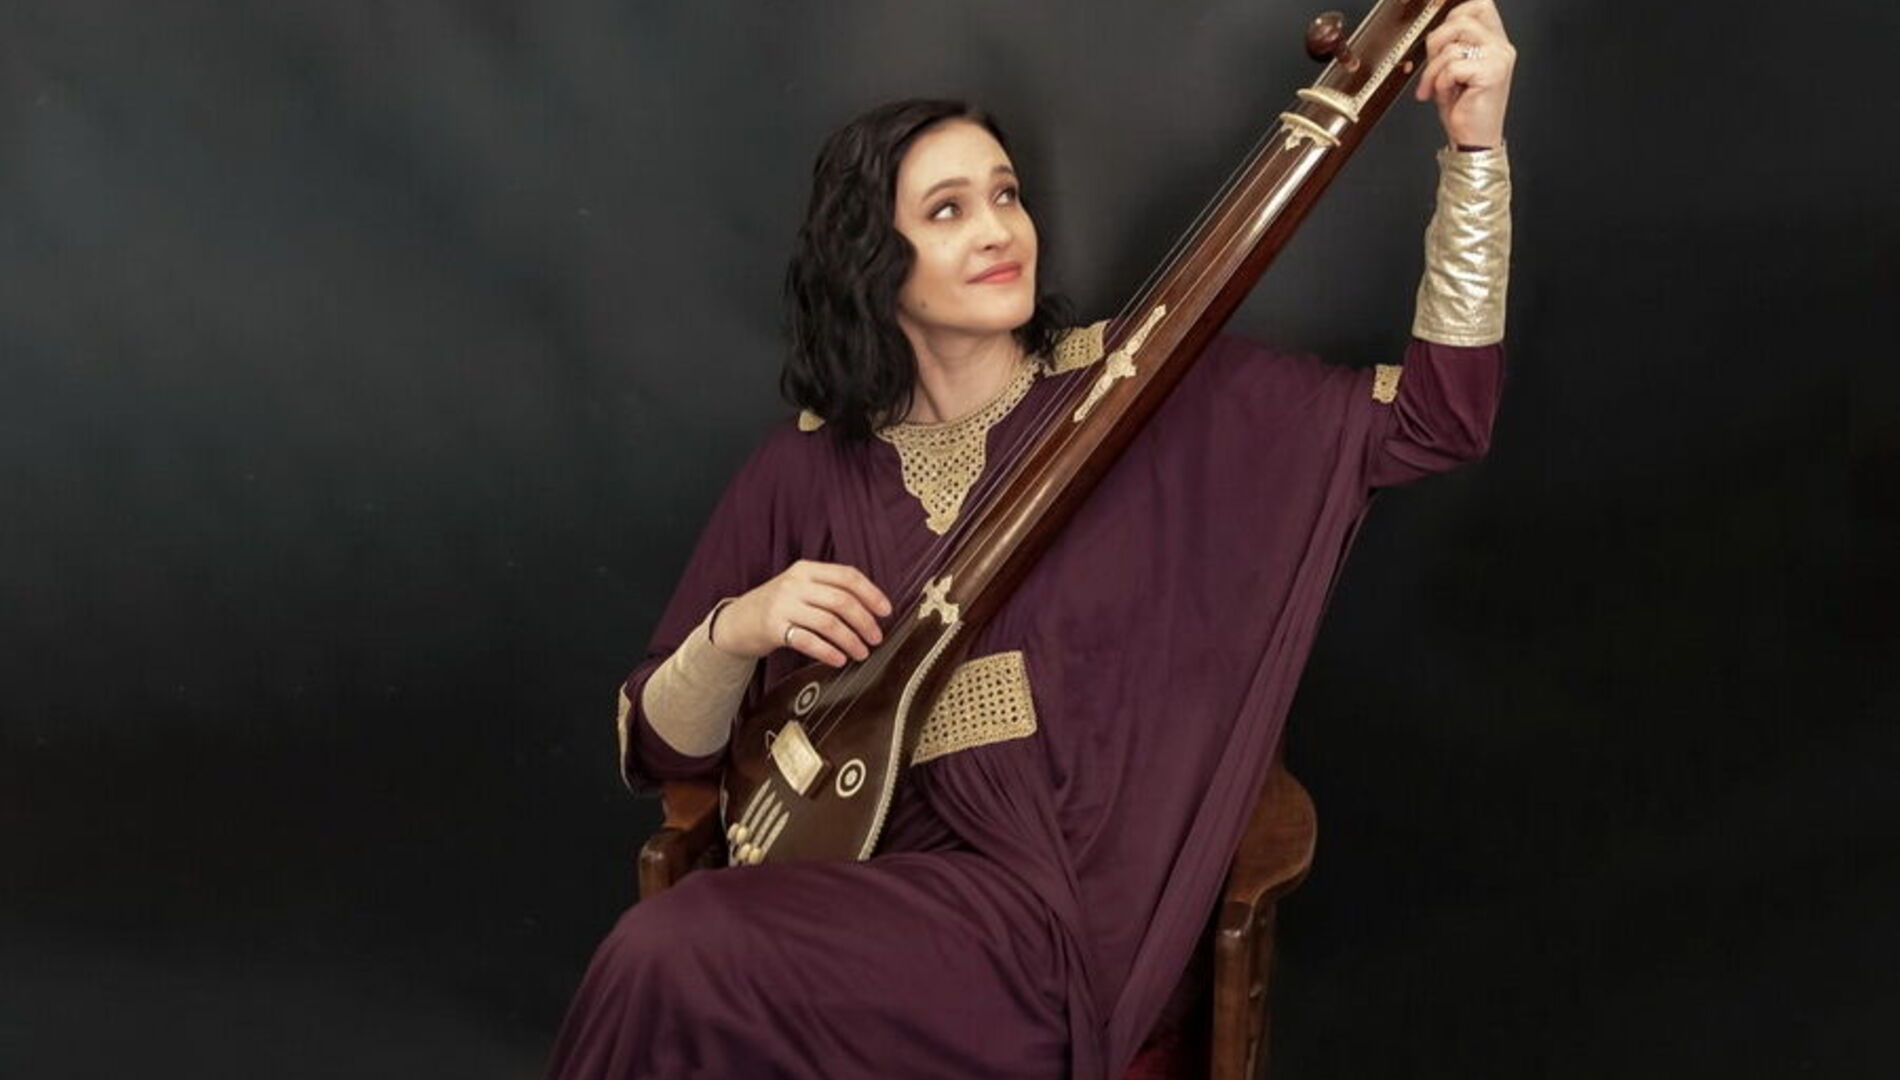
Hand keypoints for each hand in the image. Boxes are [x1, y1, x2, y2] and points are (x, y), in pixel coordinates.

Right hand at [713, 560, 892, 667]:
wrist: (737, 620)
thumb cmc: (778, 606)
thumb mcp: (800, 588)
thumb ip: (829, 590)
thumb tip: (872, 608)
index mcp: (807, 570)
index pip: (847, 576)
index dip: (871, 593)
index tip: (886, 611)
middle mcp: (795, 584)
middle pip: (841, 601)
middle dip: (865, 621)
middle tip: (876, 638)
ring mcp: (783, 605)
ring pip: (828, 622)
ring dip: (851, 640)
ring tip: (862, 653)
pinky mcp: (773, 628)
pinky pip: (808, 641)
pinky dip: (828, 651)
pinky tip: (839, 660)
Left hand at [1414, 0, 1515, 149]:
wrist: (1474, 140)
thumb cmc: (1463, 108)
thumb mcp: (1452, 70)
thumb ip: (1450, 45)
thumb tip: (1435, 29)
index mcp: (1494, 42)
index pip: (1480, 6)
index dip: (1455, 13)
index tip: (1439, 35)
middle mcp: (1501, 47)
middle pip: (1460, 20)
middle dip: (1436, 43)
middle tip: (1433, 68)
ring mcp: (1499, 58)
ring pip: (1452, 46)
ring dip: (1434, 70)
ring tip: (1438, 88)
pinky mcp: (1493, 73)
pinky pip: (1453, 66)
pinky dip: (1441, 83)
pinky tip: (1447, 95)